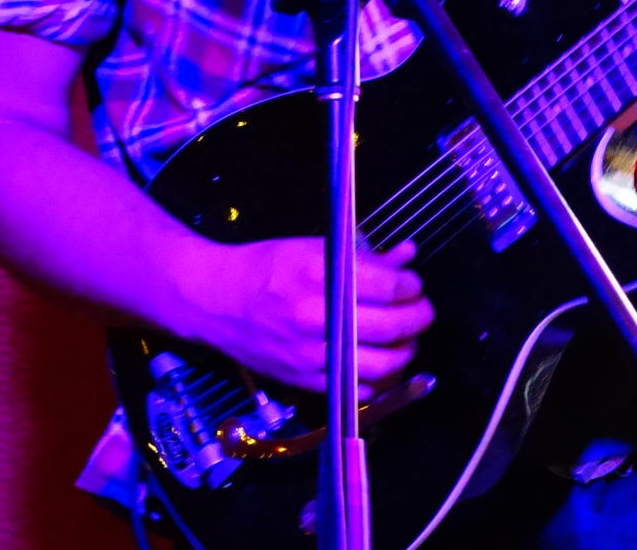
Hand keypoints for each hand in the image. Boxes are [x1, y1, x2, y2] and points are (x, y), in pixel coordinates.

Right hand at [183, 236, 432, 394]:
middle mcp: (316, 317)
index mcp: (320, 276)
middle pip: (393, 328)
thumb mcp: (314, 248)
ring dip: (406, 352)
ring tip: (406, 338)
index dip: (411, 286)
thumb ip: (365, 257)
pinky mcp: (303, 379)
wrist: (215, 300)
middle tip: (421, 310)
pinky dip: (379, 379)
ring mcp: (310, 353)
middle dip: (419, 318)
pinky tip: (382, 362)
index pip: (390, 287)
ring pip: (382, 366)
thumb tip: (406, 256)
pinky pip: (357, 388)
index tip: (411, 284)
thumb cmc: (266, 267)